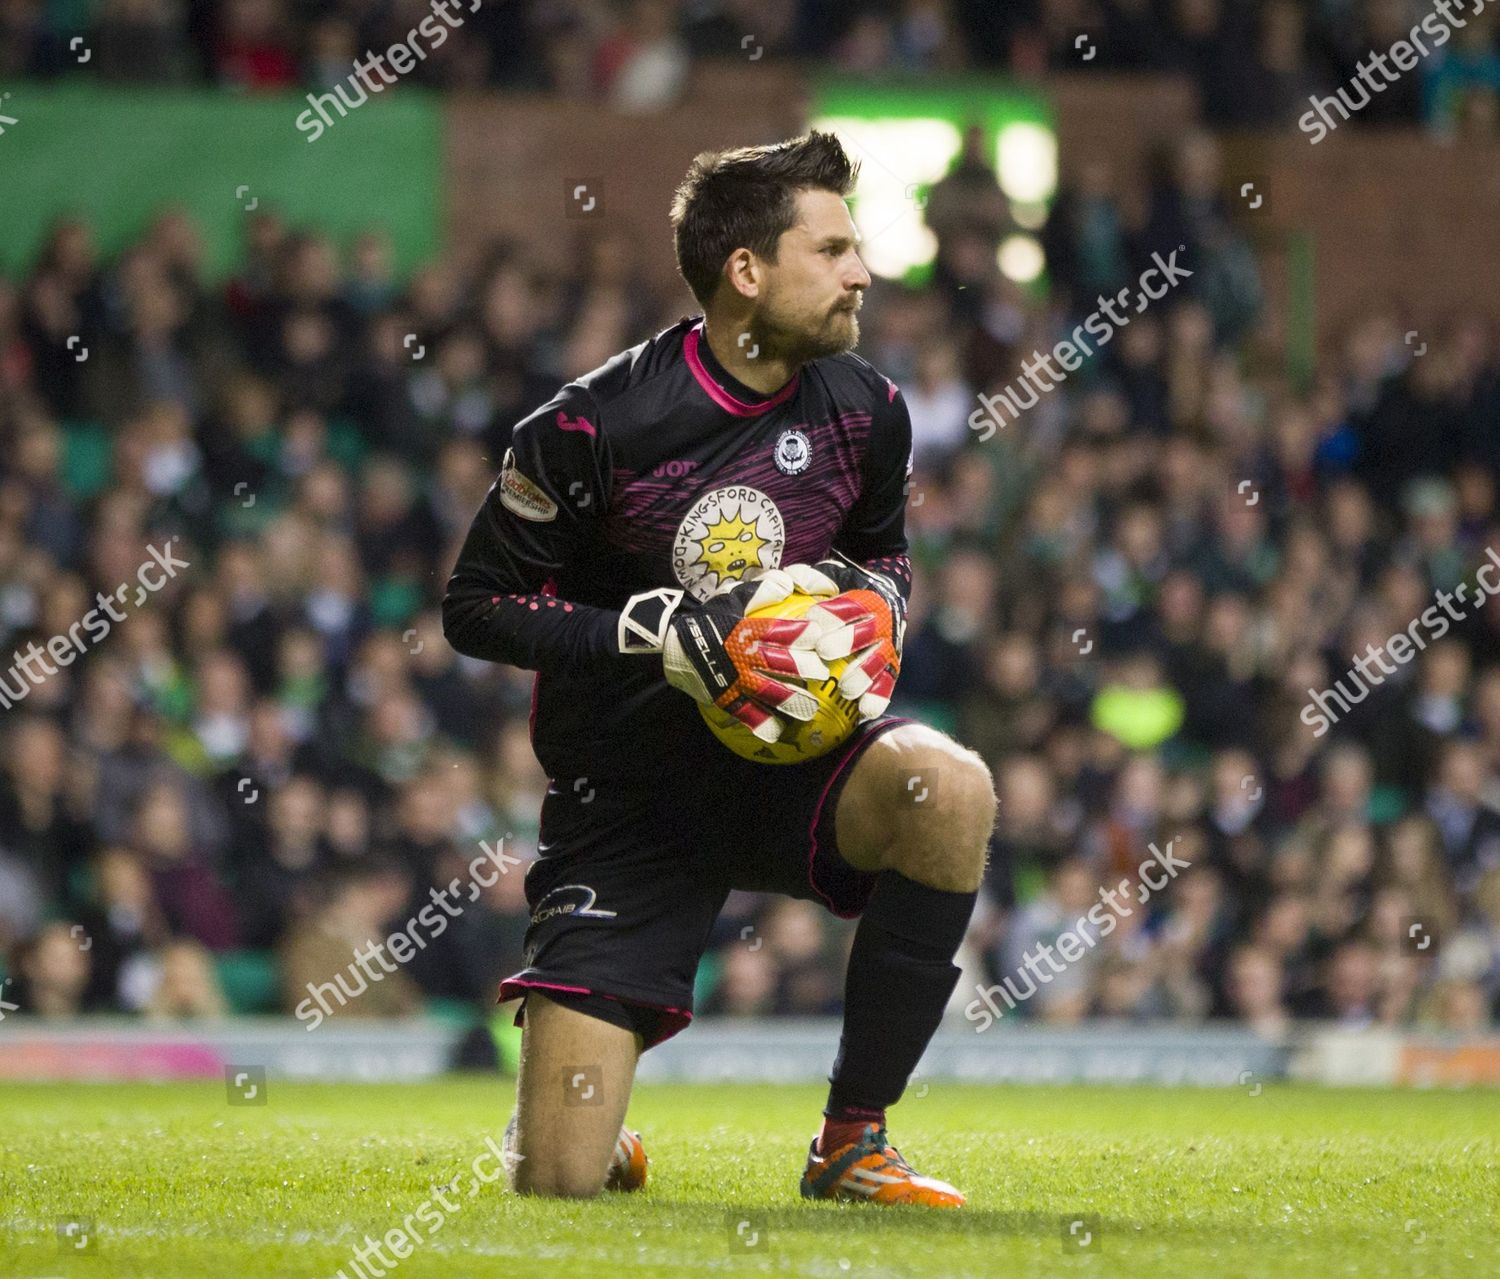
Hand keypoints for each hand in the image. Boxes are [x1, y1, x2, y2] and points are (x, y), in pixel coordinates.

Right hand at [626, 568, 835, 741]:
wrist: (671, 646)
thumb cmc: (707, 619)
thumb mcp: (730, 599)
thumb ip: (759, 592)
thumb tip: (788, 584)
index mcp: (745, 630)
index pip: (776, 630)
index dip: (798, 632)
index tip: (818, 633)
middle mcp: (742, 656)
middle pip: (776, 663)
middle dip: (802, 668)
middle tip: (822, 672)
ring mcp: (733, 680)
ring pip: (765, 691)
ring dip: (789, 701)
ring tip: (810, 710)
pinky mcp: (725, 698)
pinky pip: (745, 713)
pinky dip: (760, 723)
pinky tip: (777, 731)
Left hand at [791, 555, 905, 719]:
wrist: (883, 597)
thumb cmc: (843, 591)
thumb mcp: (829, 578)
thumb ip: (809, 579)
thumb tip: (791, 582)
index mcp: (867, 600)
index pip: (850, 605)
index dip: (832, 612)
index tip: (812, 619)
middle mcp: (882, 623)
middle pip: (866, 633)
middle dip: (846, 641)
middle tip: (824, 650)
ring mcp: (888, 647)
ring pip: (879, 661)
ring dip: (863, 675)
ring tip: (845, 689)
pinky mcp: (892, 668)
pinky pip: (886, 684)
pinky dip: (877, 697)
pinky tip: (864, 712)